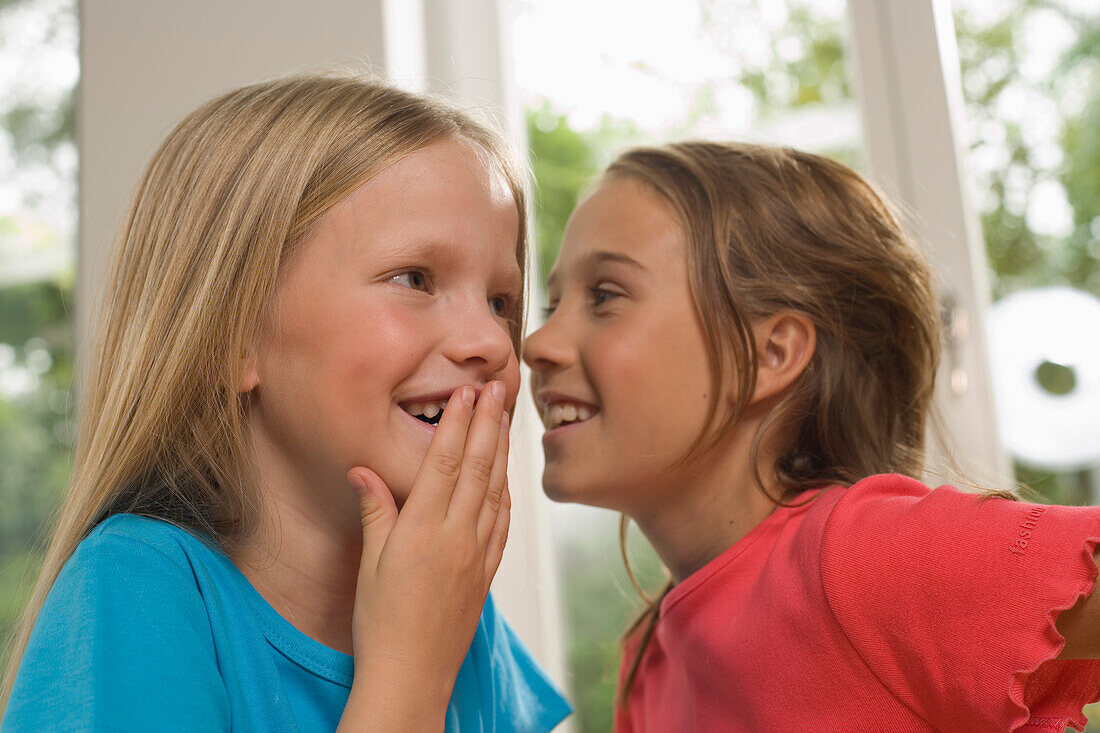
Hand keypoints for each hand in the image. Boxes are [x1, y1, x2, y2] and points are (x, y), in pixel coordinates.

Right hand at [336, 381, 510, 732]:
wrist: (412, 677)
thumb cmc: (381, 624)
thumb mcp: (368, 564)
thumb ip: (374, 512)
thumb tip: (363, 470)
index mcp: (422, 529)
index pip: (445, 462)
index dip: (459, 423)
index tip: (468, 392)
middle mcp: (456, 536)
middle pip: (478, 468)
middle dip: (489, 424)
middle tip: (499, 388)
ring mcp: (477, 554)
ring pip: (495, 490)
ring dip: (502, 451)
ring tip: (508, 419)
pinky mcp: (487, 573)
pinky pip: (502, 523)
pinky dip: (507, 493)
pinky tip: (508, 477)